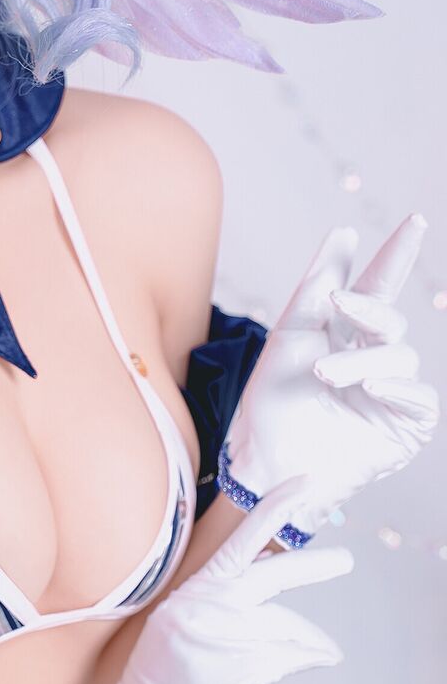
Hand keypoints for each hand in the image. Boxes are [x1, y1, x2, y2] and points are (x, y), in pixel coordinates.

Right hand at [72, 477, 351, 683]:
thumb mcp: (179, 633)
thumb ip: (218, 609)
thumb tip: (275, 609)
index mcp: (188, 594)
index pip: (235, 543)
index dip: (272, 510)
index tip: (301, 484)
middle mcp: (204, 607)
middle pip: (272, 574)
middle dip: (314, 565)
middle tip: (346, 559)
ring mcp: (223, 635)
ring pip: (289, 626)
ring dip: (306, 641)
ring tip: (316, 651)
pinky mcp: (242, 666)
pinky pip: (295, 654)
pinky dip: (313, 655)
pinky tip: (321, 659)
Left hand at [222, 215, 438, 541]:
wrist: (264, 462)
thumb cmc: (271, 402)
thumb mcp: (289, 335)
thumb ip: (317, 285)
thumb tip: (344, 233)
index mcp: (345, 335)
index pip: (377, 287)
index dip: (396, 255)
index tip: (415, 221)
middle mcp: (373, 361)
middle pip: (390, 320)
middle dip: (368, 309)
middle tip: (338, 303)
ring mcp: (390, 395)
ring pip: (399, 359)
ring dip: (363, 360)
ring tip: (326, 374)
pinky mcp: (403, 429)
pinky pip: (419, 400)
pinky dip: (396, 389)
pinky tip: (372, 388)